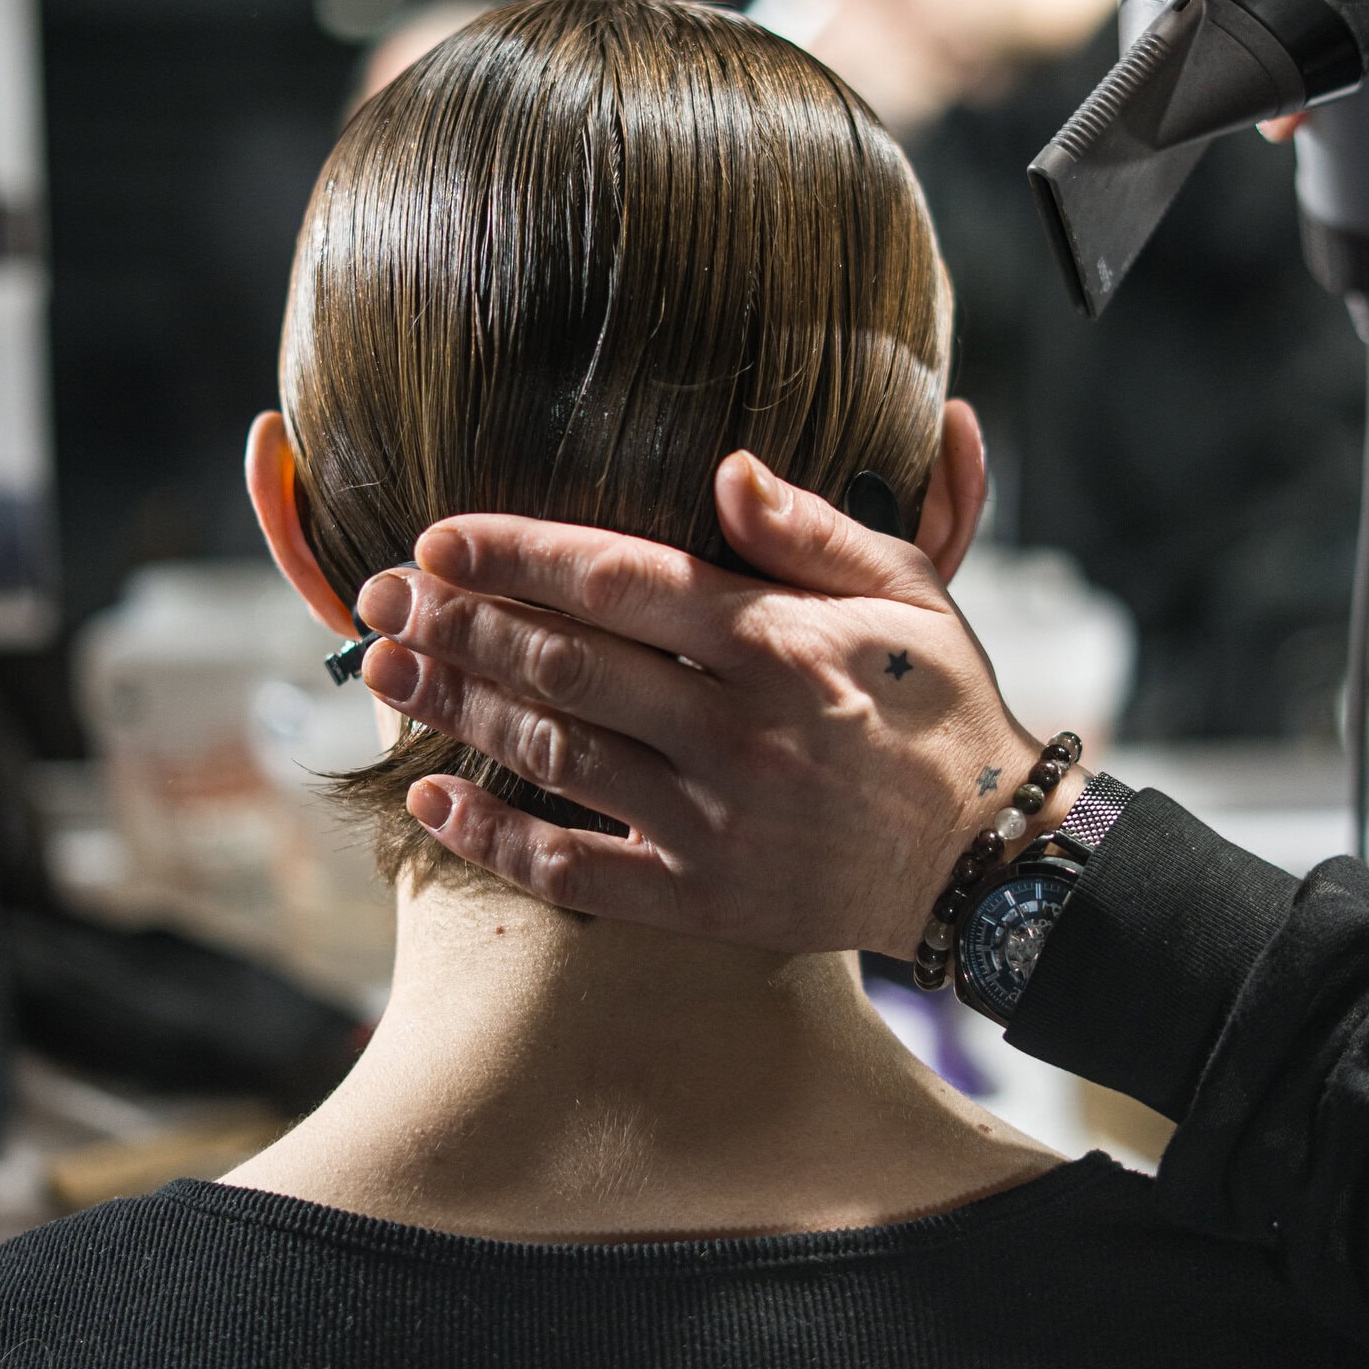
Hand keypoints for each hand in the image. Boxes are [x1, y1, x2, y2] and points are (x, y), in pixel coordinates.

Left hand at [354, 453, 1082, 957]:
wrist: (987, 860)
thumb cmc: (944, 708)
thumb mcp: (906, 591)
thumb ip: (810, 530)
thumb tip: (723, 467)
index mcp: (775, 642)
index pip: (617, 580)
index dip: (516, 554)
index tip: (440, 536)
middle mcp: (733, 731)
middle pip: (563, 664)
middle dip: (458, 624)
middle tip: (381, 598)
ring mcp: (711, 822)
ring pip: (554, 755)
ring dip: (458, 711)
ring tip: (383, 674)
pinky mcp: (701, 900)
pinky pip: (575, 870)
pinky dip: (495, 839)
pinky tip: (433, 803)